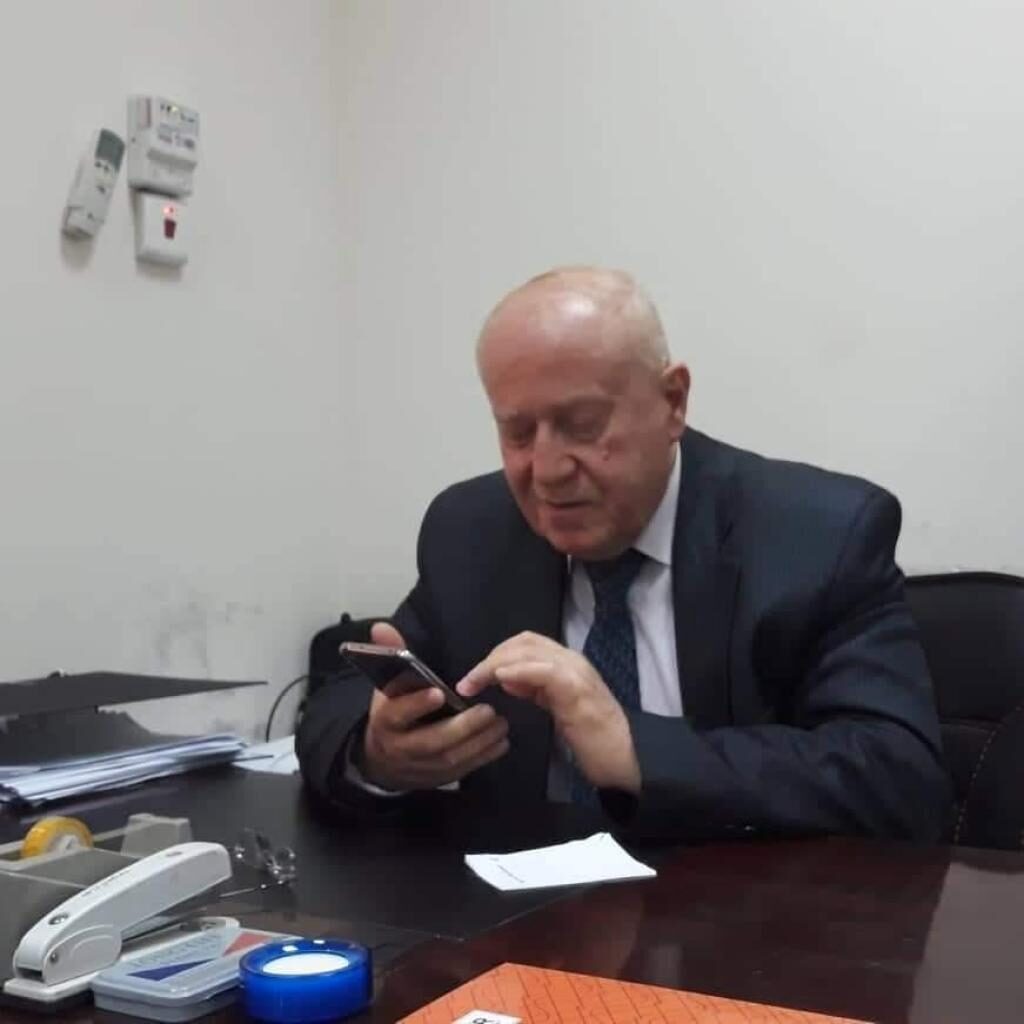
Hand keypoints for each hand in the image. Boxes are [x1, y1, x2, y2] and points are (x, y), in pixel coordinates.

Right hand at [359, 622, 509, 790]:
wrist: (382, 757)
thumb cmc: (393, 708)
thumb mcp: (387, 683)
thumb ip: (390, 654)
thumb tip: (382, 627)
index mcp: (386, 719)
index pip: (398, 713)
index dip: (417, 705)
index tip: (440, 693)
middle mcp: (401, 747)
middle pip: (430, 742)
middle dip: (460, 728)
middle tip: (488, 710)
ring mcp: (421, 766)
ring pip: (450, 759)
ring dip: (478, 743)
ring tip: (501, 723)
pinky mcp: (438, 779)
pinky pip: (462, 770)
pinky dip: (483, 757)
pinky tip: (501, 742)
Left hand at [456, 631, 640, 793]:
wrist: (626, 759)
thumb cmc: (593, 739)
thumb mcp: (558, 708)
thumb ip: (536, 690)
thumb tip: (507, 679)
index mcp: (566, 664)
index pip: (526, 644)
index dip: (496, 654)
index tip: (474, 678)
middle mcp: (572, 661)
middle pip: (524, 642)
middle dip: (490, 657)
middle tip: (469, 682)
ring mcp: (576, 673)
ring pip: (530, 651)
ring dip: (495, 663)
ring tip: (475, 682)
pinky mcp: (577, 690)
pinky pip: (544, 671)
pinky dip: (519, 671)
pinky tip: (501, 679)